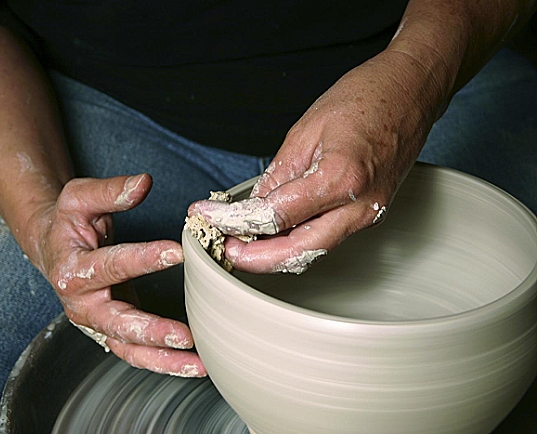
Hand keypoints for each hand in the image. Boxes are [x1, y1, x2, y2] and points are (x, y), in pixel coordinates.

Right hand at [28, 173, 205, 376]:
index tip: (177, 252)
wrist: (54, 247)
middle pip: (117, 322)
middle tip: (185, 335)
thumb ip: (111, 191)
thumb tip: (144, 183)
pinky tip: (192, 364)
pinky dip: (162, 362)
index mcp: (72, 269)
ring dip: (163, 359)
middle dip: (152, 330)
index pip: (111, 265)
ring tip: (198, 364)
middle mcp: (82, 304)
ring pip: (128, 348)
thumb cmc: (68, 222)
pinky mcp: (111, 331)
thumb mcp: (80, 197)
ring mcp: (97, 322)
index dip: (144, 258)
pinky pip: (136, 353)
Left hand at [189, 49, 439, 272]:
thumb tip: (255, 206)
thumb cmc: (366, 98)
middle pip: (298, 252)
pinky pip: (327, 237)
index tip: (210, 217)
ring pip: (313, 251)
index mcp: (340, 178)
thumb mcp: (306, 130)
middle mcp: (358, 206)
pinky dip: (297, 241)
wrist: (412, 91)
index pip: (275, 216)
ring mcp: (369, 214)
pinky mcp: (370, 214)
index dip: (236, 222)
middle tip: (227, 249)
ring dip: (275, 255)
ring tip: (244, 243)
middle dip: (256, 259)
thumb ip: (278, 175)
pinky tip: (275, 234)